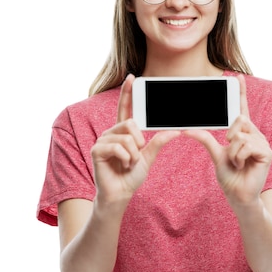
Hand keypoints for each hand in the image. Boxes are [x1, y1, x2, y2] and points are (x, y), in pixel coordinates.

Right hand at [90, 74, 179, 203]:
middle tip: (135, 156)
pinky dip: (125, 158)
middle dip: (139, 142)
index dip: (127, 92)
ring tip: (127, 164)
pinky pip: (119, 147)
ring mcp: (102, 141)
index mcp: (123, 132)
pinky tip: (121, 165)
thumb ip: (158, 143)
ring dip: (133, 154)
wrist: (120, 194)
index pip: (125, 108)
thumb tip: (175, 131)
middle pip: (130, 122)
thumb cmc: (131, 176)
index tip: (131, 77)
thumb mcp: (148, 157)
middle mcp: (111, 133)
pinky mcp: (97, 150)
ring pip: (127, 137)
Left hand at [184, 75, 271, 207]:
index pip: (242, 109)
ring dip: (232, 152)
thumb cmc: (229, 176)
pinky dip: (239, 157)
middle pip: (240, 119)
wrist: (238, 196)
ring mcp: (263, 143)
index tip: (238, 77)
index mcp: (244, 133)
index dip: (241, 93)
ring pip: (240, 135)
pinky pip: (246, 145)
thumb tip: (188, 128)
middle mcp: (255, 135)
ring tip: (237, 164)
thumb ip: (206, 139)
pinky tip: (243, 166)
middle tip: (231, 153)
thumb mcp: (215, 155)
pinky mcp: (268, 152)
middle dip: (230, 136)